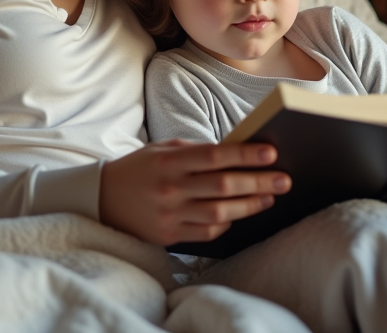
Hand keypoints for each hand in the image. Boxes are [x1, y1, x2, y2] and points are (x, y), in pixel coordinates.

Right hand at [99, 139, 290, 244]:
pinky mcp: (169, 235)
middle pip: (223, 186)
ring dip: (249, 206)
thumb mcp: (162, 150)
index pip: (215, 156)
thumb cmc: (139, 169)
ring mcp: (170, 215)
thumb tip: (236, 154)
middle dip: (258, 182)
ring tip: (269, 198)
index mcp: (169, 162)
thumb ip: (195, 151)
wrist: (102, 199)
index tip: (271, 152)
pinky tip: (240, 214)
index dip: (245, 154)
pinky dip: (227, 225)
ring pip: (219, 213)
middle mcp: (170, 188)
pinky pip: (207, 233)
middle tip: (284, 179)